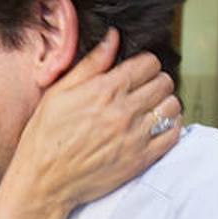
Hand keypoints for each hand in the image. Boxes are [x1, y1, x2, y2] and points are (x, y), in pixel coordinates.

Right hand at [4, 27, 181, 211]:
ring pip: (172, 107)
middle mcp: (124, 111)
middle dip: (156, 81)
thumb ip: (90, 64)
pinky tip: (155, 128)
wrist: (44, 181)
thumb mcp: (59, 92)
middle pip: (164, 82)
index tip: (137, 72)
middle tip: (144, 90)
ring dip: (164, 104)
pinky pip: (173, 134)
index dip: (144, 64)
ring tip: (150, 109)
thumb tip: (113, 37)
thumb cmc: (45, 137)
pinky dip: (170, 127)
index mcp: (104, 90)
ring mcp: (135, 136)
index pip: (148, 63)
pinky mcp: (141, 159)